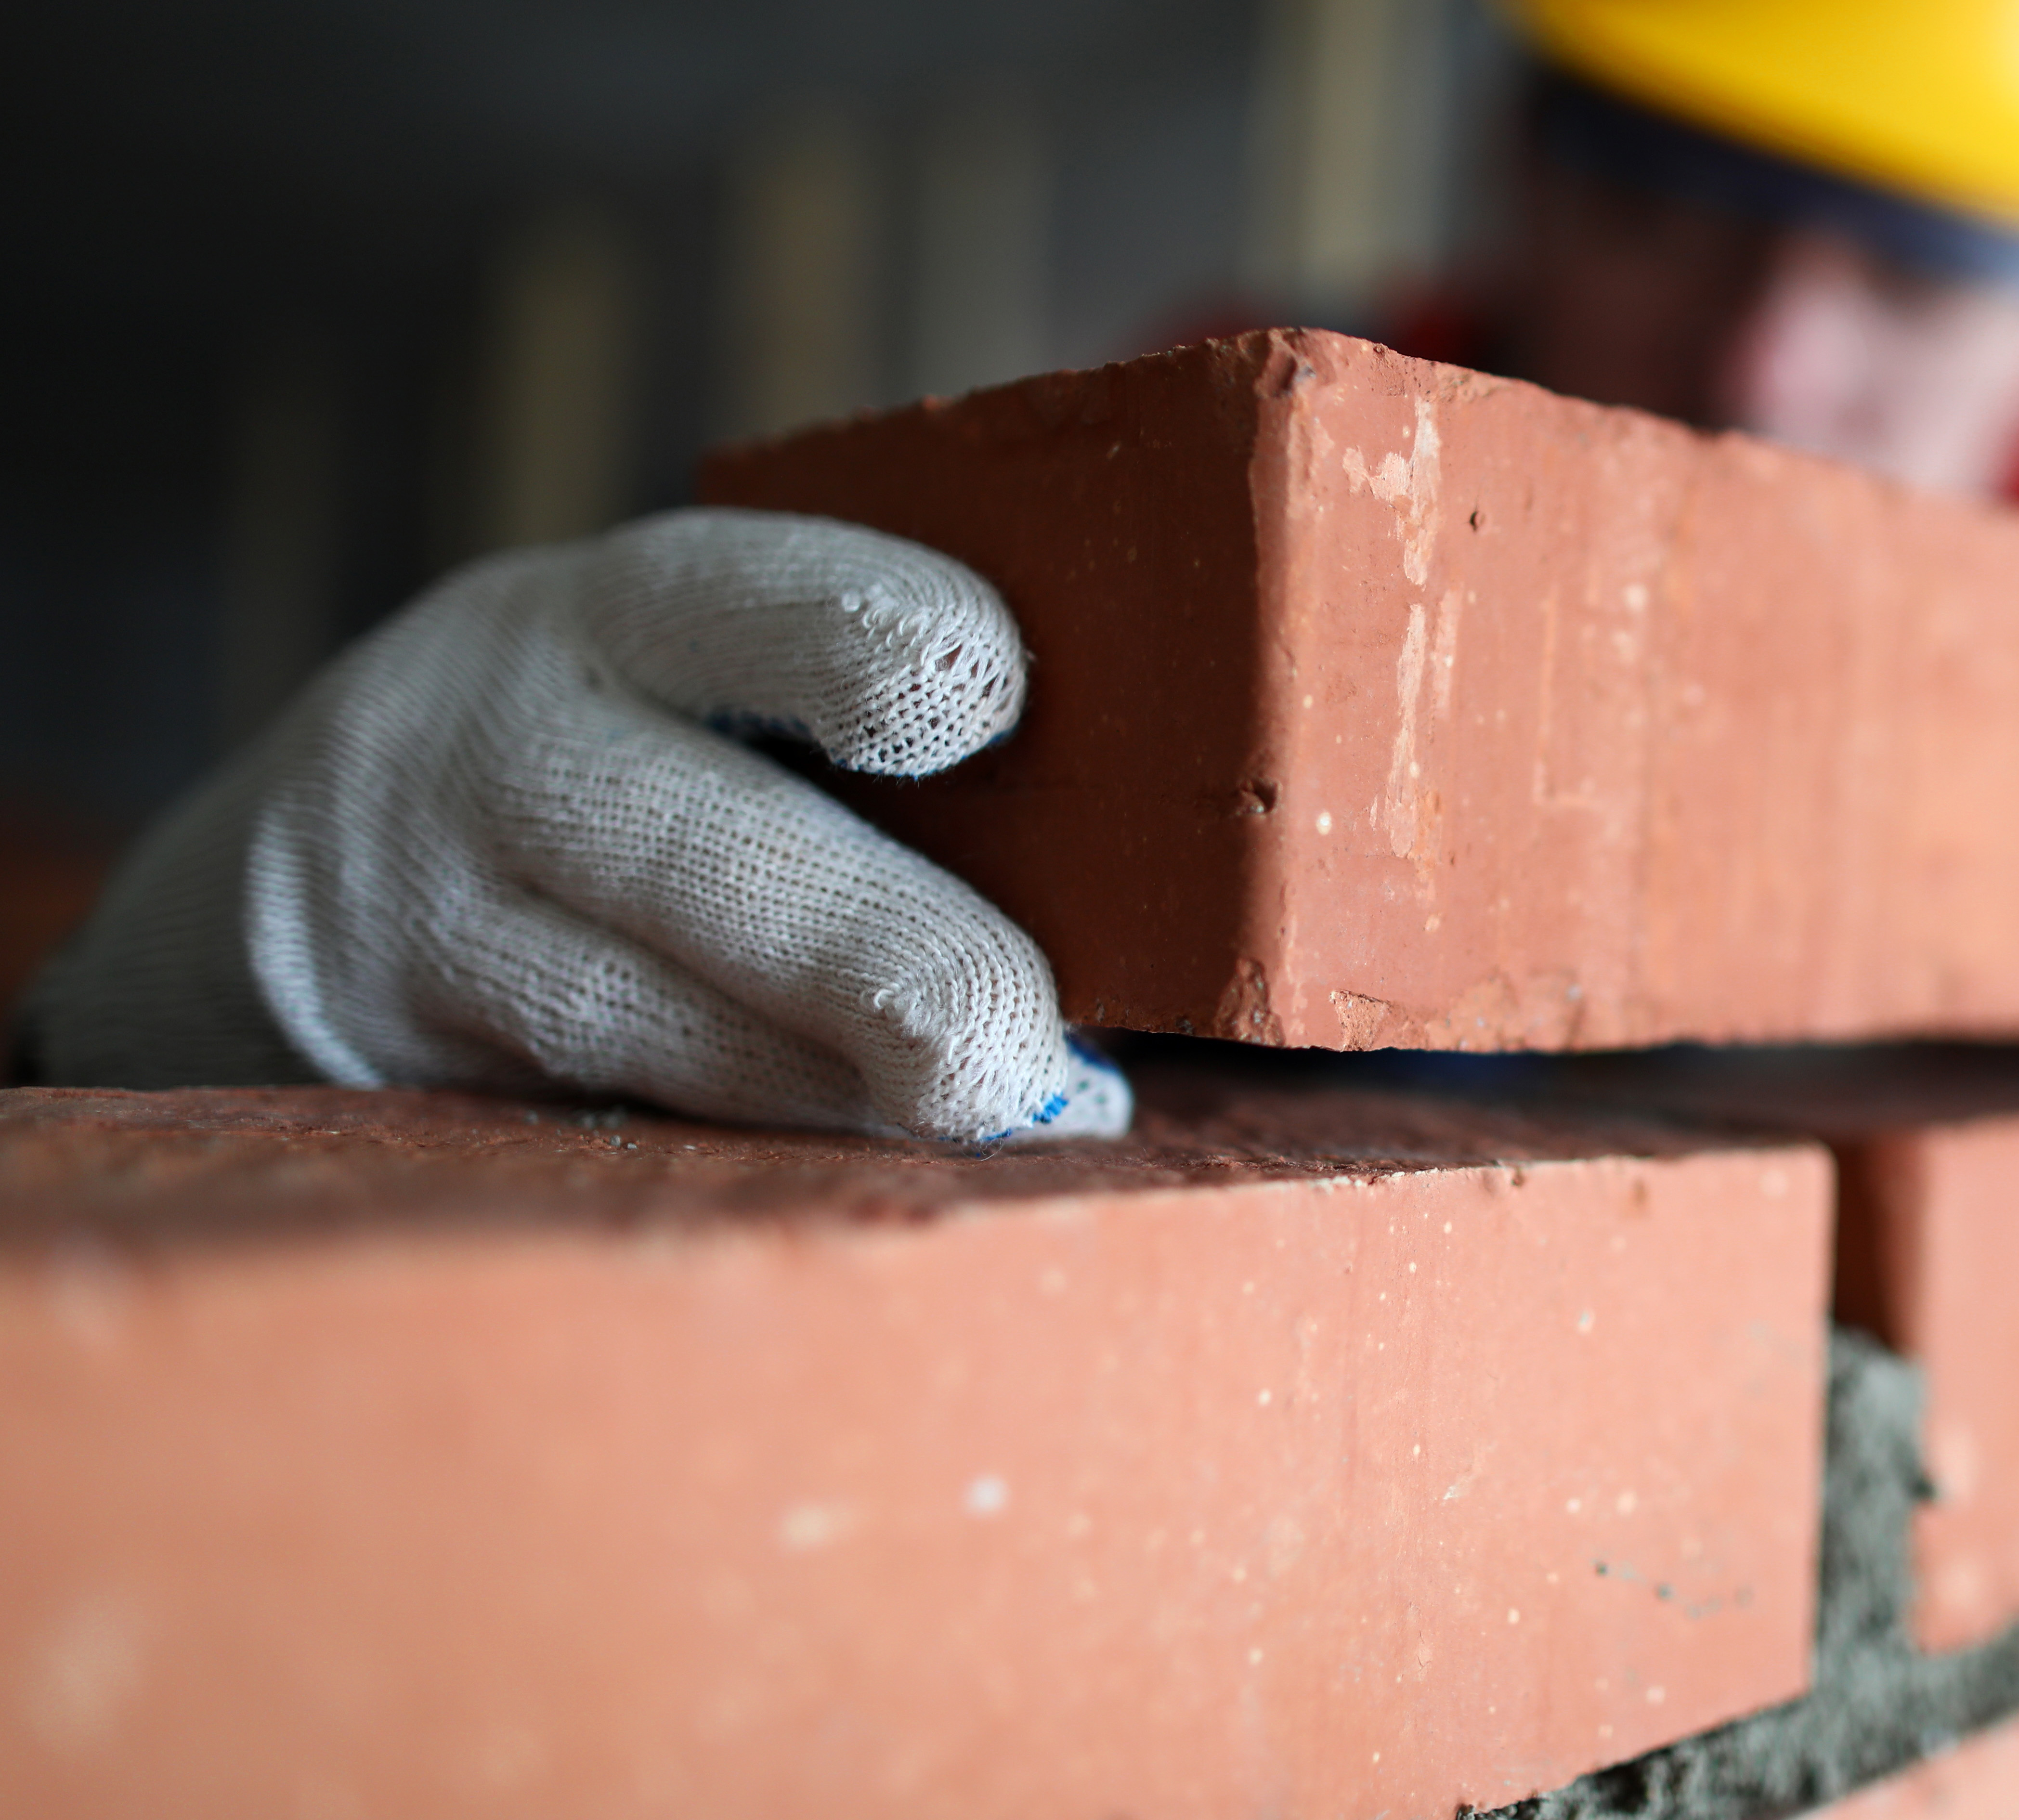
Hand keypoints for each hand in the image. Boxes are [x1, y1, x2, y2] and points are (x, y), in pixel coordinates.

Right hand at [15, 509, 1128, 1143]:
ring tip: (1010, 1129)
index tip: (997, 700)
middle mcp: (500, 750)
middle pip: (707, 852)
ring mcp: (424, 923)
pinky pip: (599, 1134)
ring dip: (848, 1100)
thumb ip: (858, 720)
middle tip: (1026, 1050)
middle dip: (891, 958)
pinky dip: (757, 1168)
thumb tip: (1149, 847)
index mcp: (613, 616)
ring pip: (649, 1027)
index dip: (878, 642)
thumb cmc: (610, 770)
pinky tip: (874, 1197)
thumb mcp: (682, 682)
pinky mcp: (394, 1079)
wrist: (281, 888)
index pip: (750, 603)